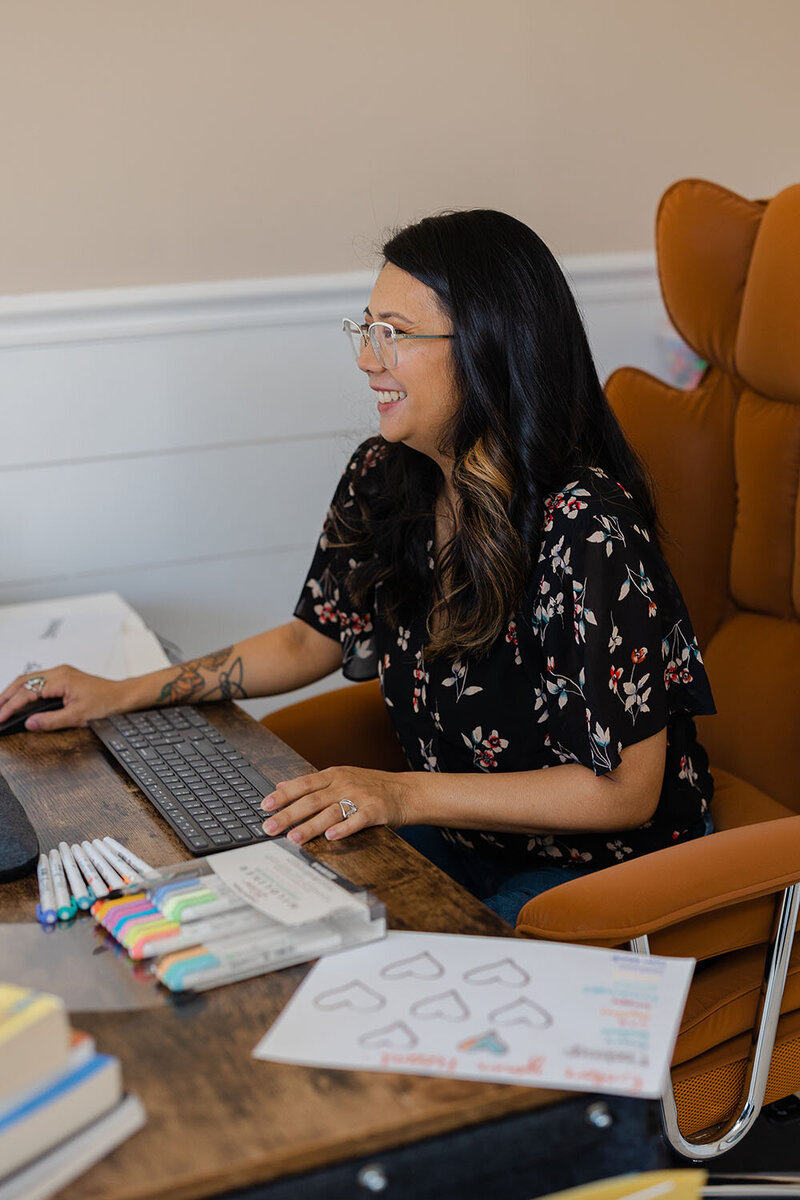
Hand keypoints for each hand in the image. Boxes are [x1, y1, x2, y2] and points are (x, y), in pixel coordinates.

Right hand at [0, 665, 127, 731]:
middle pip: (23, 681)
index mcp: (61, 679)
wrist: (123, 697)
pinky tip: (18, 699)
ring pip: (28, 680)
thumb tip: (29, 723)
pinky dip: (24, 690)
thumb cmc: (106, 703)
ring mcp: (60, 674)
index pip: (27, 692)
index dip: (11, 706)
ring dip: (13, 692)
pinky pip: (37, 682)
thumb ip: (51, 721)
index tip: (0, 717)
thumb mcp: (78, 717)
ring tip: (1, 705)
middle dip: (5, 696)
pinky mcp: (63, 678)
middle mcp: (59, 673)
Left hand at [260, 766, 416, 845]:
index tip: (264, 806)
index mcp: (333, 775)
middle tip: (269, 827)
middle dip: (288, 814)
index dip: (283, 795)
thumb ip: (312, 783)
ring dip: (310, 825)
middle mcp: (344, 783)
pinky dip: (344, 828)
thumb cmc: (370, 787)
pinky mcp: (376, 810)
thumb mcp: (340, 777)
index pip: (302, 784)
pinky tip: (331, 837)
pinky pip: (358, 819)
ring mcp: (360, 796)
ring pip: (330, 812)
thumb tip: (281, 786)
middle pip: (311, 800)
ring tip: (293, 837)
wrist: (406, 791)